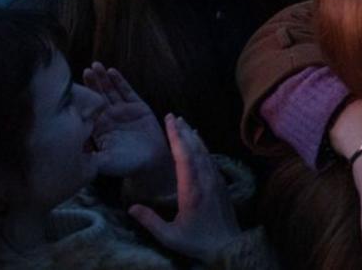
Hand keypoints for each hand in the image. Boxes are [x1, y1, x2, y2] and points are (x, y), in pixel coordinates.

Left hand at [84, 63, 172, 196]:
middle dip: (91, 83)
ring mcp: (123, 110)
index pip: (86, 109)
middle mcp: (108, 116)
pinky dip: (120, 81)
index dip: (80, 98)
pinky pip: (127, 91)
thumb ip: (89, 157)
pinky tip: (112, 72)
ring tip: (96, 66)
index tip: (71, 88)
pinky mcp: (138, 106)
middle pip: (97, 96)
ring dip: (103, 79)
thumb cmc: (126, 165)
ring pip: (110, 90)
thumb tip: (68, 155)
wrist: (151, 163)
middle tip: (85, 71)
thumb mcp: (104, 163)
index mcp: (98, 128)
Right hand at [128, 115, 241, 264]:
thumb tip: (131, 207)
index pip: (184, 157)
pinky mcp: (221, 184)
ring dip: (193, 137)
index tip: (169, 121)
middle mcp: (206, 181)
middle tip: (172, 116)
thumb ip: (150, 221)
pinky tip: (198, 142)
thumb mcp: (170, 236)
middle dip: (183, 131)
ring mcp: (216, 181)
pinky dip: (203, 147)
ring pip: (205, 153)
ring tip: (183, 123)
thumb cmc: (198, 242)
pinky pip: (211, 160)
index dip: (176, 137)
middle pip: (195, 149)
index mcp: (193, 191)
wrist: (230, 246)